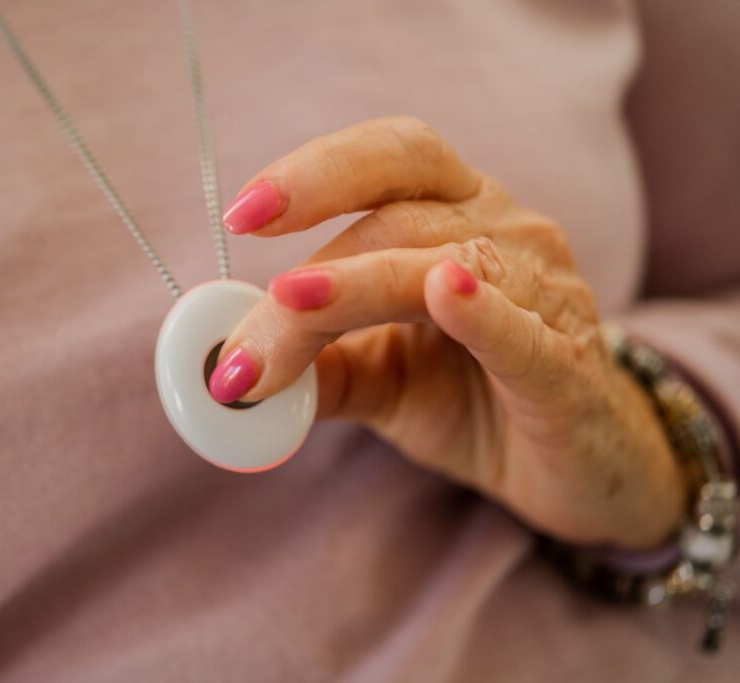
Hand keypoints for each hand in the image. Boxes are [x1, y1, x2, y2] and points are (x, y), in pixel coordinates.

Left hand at [210, 117, 685, 549]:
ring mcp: (547, 295)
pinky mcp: (570, 367)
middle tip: (249, 318)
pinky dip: (483, 310)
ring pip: (450, 261)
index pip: (389, 161)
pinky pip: (525, 329)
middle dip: (316, 264)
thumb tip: (226, 370)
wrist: (576, 469)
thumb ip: (315, 364)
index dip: (317, 172)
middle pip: (405, 211)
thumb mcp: (379, 379)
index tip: (240, 215)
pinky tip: (445, 290)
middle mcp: (507, 234)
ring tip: (287, 311)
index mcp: (456, 217)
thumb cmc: (475, 403)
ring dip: (356, 288)